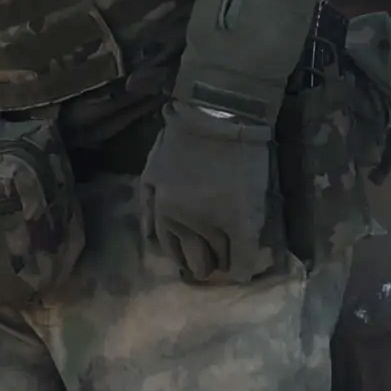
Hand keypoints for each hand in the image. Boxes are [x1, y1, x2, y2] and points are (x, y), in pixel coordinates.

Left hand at [141, 99, 276, 284]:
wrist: (218, 116)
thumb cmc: (184, 139)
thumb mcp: (152, 170)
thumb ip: (146, 206)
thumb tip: (148, 239)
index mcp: (163, 211)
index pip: (170, 249)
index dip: (183, 256)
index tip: (193, 258)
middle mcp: (184, 223)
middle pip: (194, 259)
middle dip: (202, 265)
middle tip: (213, 262)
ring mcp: (214, 223)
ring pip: (218, 257)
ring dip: (223, 262)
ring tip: (230, 261)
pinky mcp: (241, 219)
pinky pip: (243, 255)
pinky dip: (243, 267)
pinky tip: (244, 274)